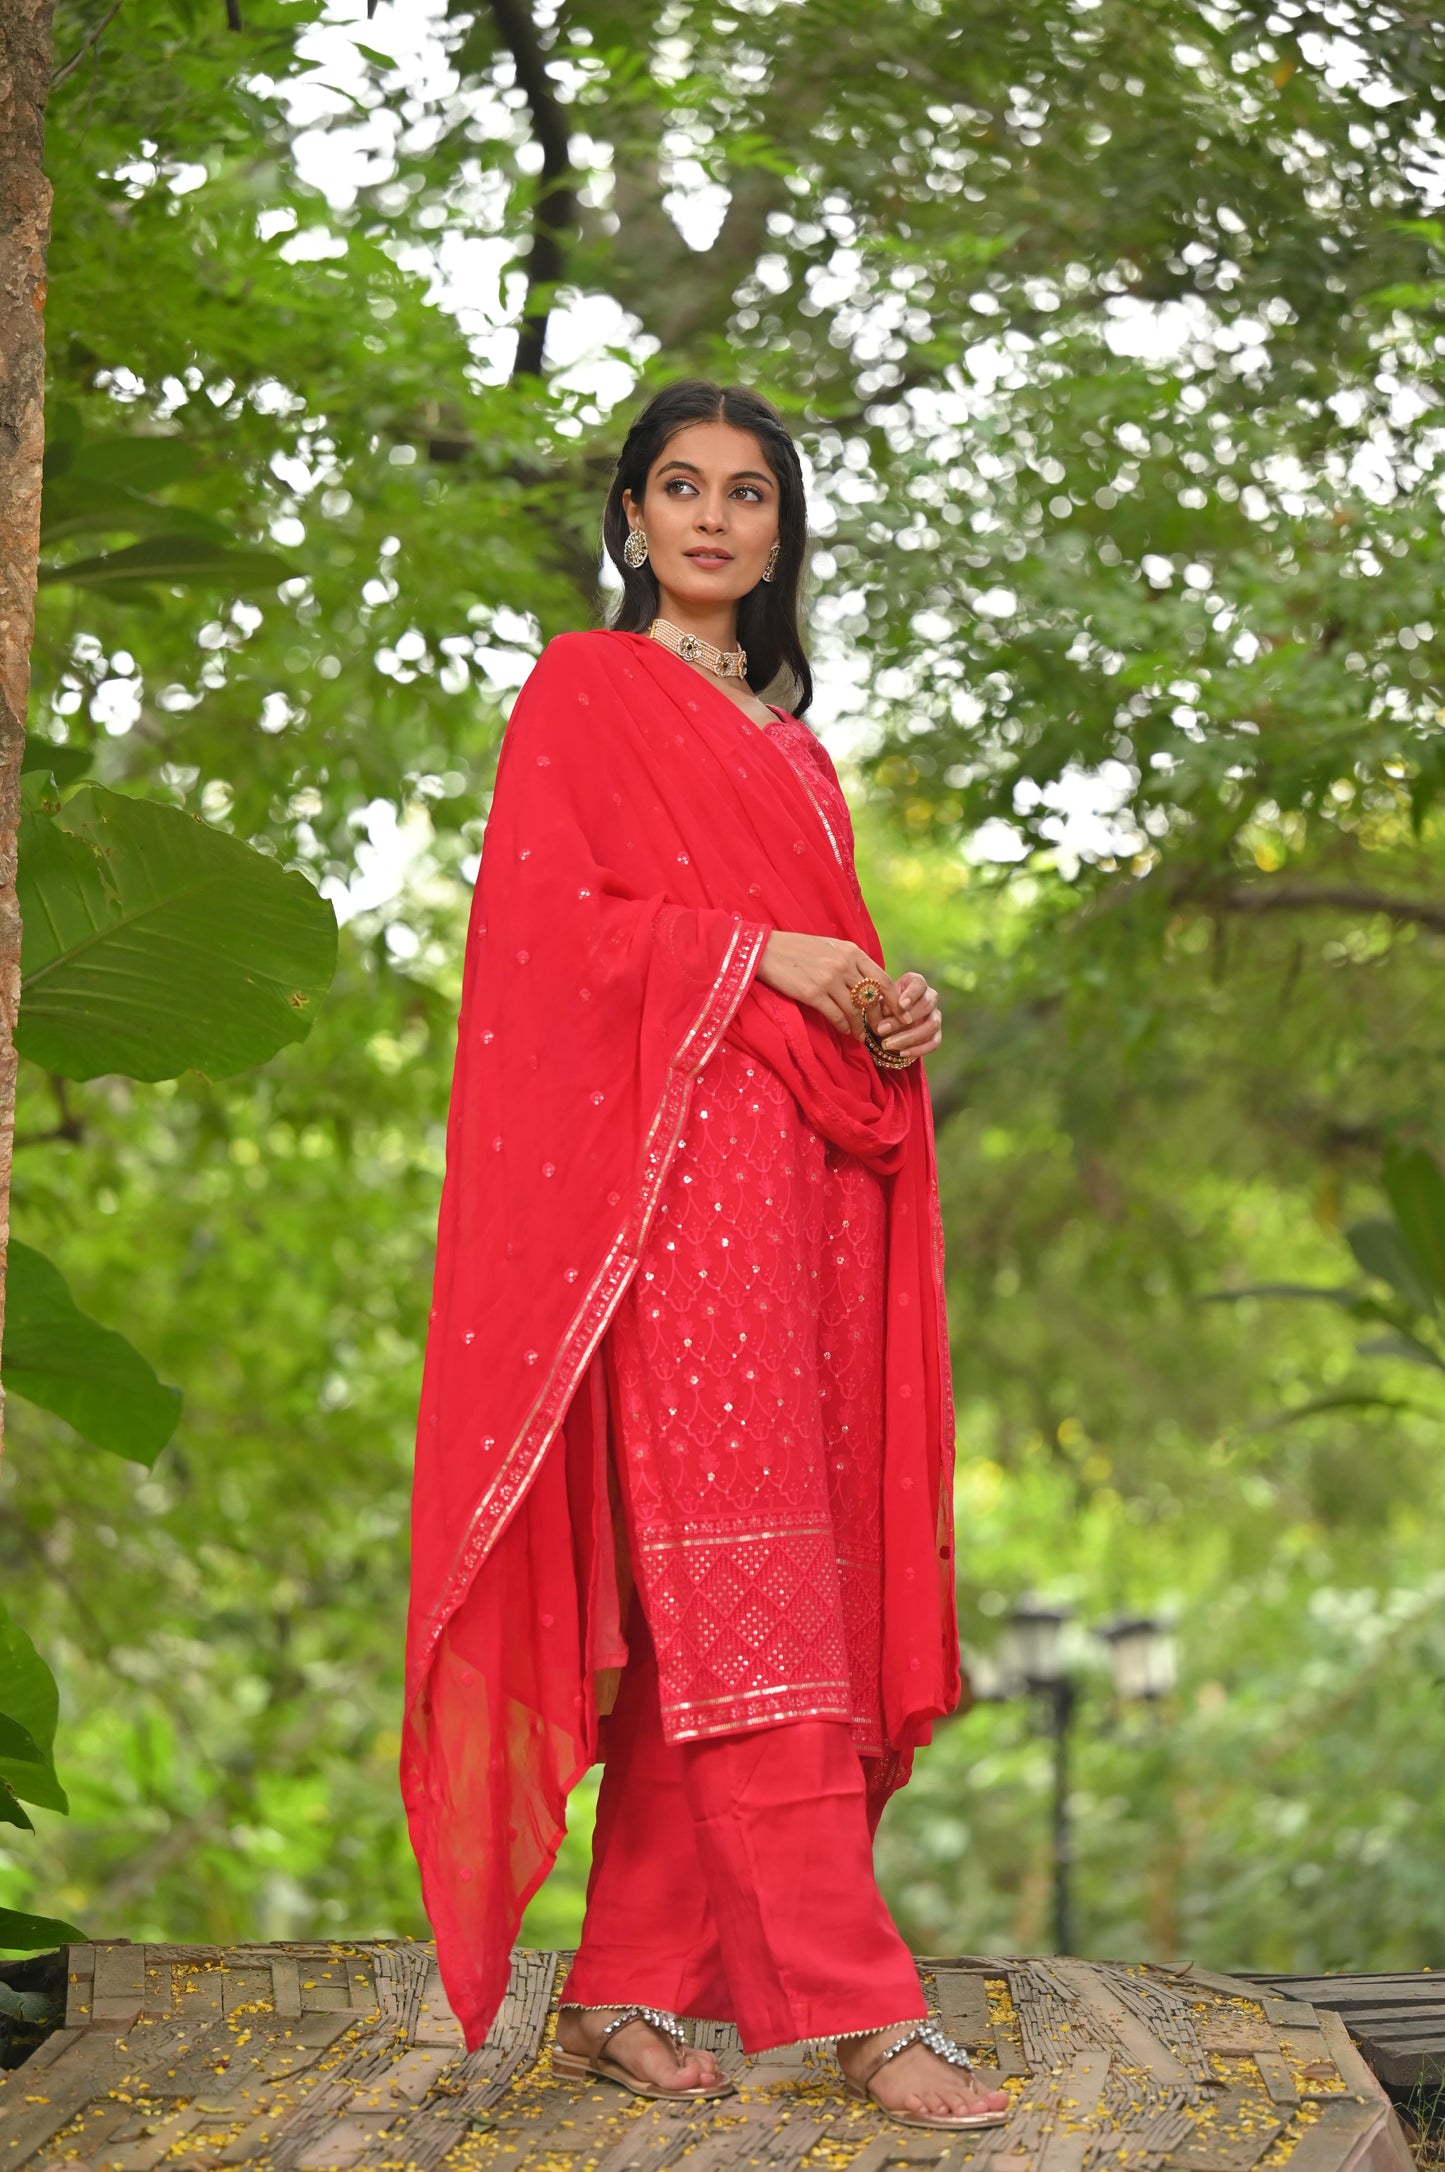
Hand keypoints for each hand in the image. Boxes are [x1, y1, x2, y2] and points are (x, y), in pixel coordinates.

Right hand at [755, 932, 910, 1041]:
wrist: (765, 950)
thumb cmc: (798, 949)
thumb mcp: (830, 947)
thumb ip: (851, 962)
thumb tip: (869, 984)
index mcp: (851, 951)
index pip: (883, 979)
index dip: (896, 1000)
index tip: (902, 1014)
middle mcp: (844, 964)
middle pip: (872, 997)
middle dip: (880, 1017)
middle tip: (882, 1029)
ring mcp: (828, 979)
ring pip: (855, 1010)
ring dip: (861, 1026)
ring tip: (862, 1035)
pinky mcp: (813, 993)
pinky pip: (836, 1016)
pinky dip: (844, 1027)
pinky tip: (846, 1031)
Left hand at [872, 970, 941, 1058]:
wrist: (887, 1021)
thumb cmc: (882, 1005)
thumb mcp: (879, 1001)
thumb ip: (884, 1003)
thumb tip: (887, 1010)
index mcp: (916, 983)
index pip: (919, 984)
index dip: (912, 994)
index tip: (901, 1005)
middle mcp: (930, 997)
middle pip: (926, 1005)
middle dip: (903, 1020)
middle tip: (882, 1029)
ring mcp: (935, 1015)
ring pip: (932, 1025)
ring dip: (909, 1037)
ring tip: (887, 1044)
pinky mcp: (936, 1033)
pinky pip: (934, 1043)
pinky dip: (918, 1049)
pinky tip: (901, 1053)